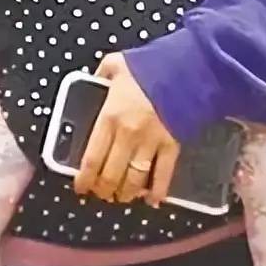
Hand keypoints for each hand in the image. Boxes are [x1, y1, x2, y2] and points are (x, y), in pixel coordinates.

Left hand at [74, 53, 179, 207]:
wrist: (185, 68)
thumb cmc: (147, 66)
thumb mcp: (115, 64)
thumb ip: (100, 74)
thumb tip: (93, 80)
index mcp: (110, 117)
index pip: (91, 158)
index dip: (84, 179)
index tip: (80, 188)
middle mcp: (128, 135)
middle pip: (111, 174)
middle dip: (103, 190)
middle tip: (100, 194)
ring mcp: (151, 143)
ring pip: (134, 179)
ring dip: (126, 193)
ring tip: (120, 197)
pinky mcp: (172, 146)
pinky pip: (164, 174)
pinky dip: (158, 191)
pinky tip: (152, 200)